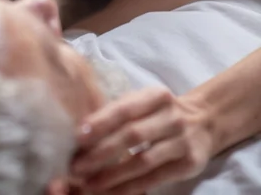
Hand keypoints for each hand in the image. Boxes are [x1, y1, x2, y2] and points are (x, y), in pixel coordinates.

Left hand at [72, 87, 212, 194]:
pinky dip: (131, 188)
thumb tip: (82, 131)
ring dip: (113, 175)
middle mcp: (171, 117)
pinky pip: (155, 178)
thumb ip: (120, 110)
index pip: (125, 109)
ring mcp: (182, 141)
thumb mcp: (145, 101)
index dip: (101, 123)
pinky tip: (112, 192)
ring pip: (143, 161)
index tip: (78, 137)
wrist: (204, 121)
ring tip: (89, 184)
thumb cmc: (161, 112)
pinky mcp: (189, 163)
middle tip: (77, 166)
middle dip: (101, 153)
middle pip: (132, 135)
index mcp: (156, 96)